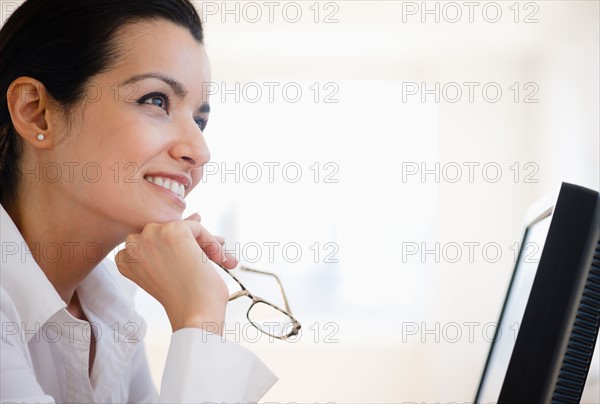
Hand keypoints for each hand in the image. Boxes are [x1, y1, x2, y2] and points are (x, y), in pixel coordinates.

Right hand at [115, 214, 237, 333]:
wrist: (195, 317)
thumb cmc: (187, 301)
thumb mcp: (175, 268)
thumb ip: (179, 242)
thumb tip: (196, 213)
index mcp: (125, 258)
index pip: (153, 238)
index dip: (179, 245)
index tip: (196, 255)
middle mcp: (132, 246)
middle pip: (167, 229)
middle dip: (193, 242)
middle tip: (213, 258)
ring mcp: (150, 236)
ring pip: (182, 226)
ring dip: (203, 242)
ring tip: (218, 260)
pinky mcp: (172, 231)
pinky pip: (196, 226)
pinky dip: (210, 241)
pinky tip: (218, 259)